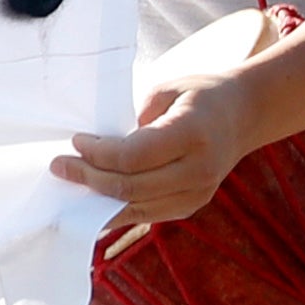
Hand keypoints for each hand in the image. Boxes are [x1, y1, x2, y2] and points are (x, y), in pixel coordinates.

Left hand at [54, 66, 260, 226]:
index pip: (132, 157)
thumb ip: (135, 119)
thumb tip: (99, 148)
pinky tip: (94, 198)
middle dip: (89, 178)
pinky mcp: (192, 205)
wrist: (244, 114)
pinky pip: (146, 214)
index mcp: (193, 133)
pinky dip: (116, 209)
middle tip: (60, 166)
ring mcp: (198, 193)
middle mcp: (199, 169)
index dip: (97, 154)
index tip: (76, 142)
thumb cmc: (200, 95)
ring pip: (135, 208)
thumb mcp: (167, 89)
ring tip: (72, 184)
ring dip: (97, 199)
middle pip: (130, 188)